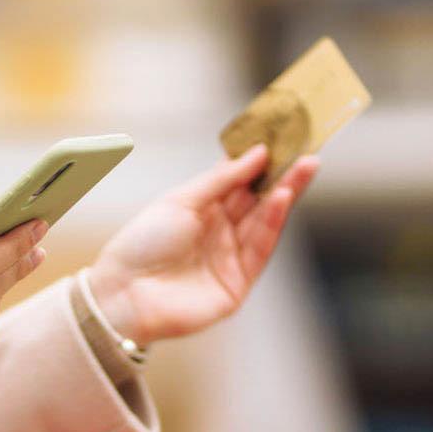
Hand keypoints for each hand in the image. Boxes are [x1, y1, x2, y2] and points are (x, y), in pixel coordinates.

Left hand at [86, 145, 317, 343]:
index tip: (285, 138)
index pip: (240, 181)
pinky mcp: (238, 283)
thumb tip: (258, 153)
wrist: (124, 293)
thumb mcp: (181, 200)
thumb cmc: (143, 243)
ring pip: (266, 221)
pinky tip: (282, 197)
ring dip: (285, 194)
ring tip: (304, 168)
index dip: (261, 161)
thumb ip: (222, 179)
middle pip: (258, 200)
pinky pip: (261, 249)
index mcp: (202, 210)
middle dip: (284, 176)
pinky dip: (274, 222)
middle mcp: (220, 232)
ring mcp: (230, 258)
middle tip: (308, 152)